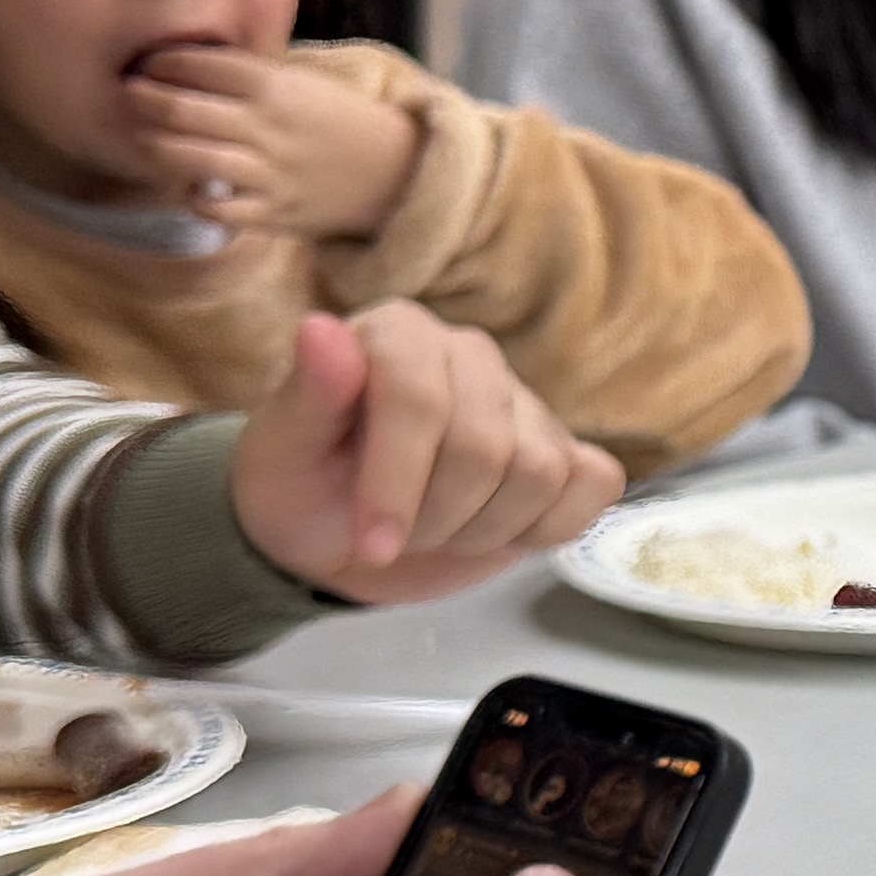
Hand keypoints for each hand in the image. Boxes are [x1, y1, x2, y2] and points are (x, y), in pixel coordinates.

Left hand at [124, 44, 425, 243]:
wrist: (393, 172)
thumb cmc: (336, 121)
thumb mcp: (302, 83)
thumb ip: (250, 75)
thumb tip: (187, 62)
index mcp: (276, 86)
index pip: (204, 64)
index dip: (165, 62)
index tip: (148, 63)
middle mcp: (268, 126)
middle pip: (183, 109)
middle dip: (145, 100)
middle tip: (128, 95)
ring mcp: (269, 172)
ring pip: (190, 157)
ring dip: (156, 146)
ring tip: (143, 138)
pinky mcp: (272, 212)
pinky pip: (216, 207)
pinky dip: (192, 196)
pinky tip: (184, 185)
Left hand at [226, 303, 619, 600]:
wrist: (339, 534)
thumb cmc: (304, 487)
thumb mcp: (282, 453)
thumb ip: (307, 394)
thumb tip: (319, 331)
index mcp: (399, 335)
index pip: (420, 399)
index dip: (399, 482)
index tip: (372, 544)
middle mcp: (469, 354)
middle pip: (485, 446)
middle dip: (436, 516)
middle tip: (396, 539)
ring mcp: (523, 400)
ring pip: (539, 471)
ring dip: (482, 529)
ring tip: (437, 531)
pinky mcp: (564, 449)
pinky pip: (592, 484)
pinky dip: (547, 526)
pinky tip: (497, 529)